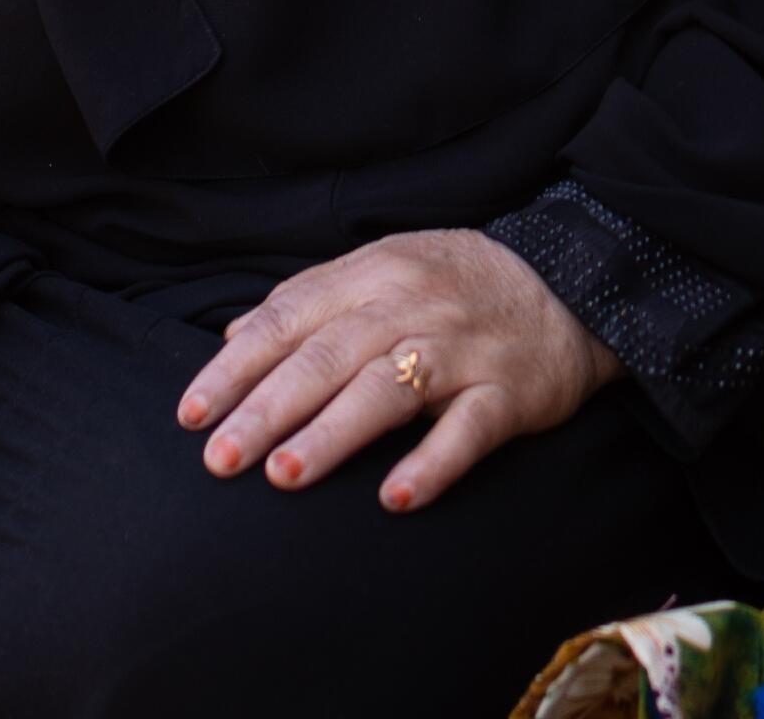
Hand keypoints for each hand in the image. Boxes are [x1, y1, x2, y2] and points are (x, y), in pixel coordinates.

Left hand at [175, 228, 617, 510]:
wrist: (572, 281)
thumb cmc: (458, 284)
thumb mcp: (385, 266)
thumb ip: (311, 300)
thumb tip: (233, 341)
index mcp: (373, 274)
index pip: (289, 319)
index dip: (237, 368)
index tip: (191, 415)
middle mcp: (412, 306)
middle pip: (328, 357)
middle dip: (268, 408)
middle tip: (220, 458)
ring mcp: (463, 350)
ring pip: (389, 389)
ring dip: (334, 433)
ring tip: (285, 475)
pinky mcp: (509, 392)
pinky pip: (468, 429)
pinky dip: (433, 462)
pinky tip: (396, 498)